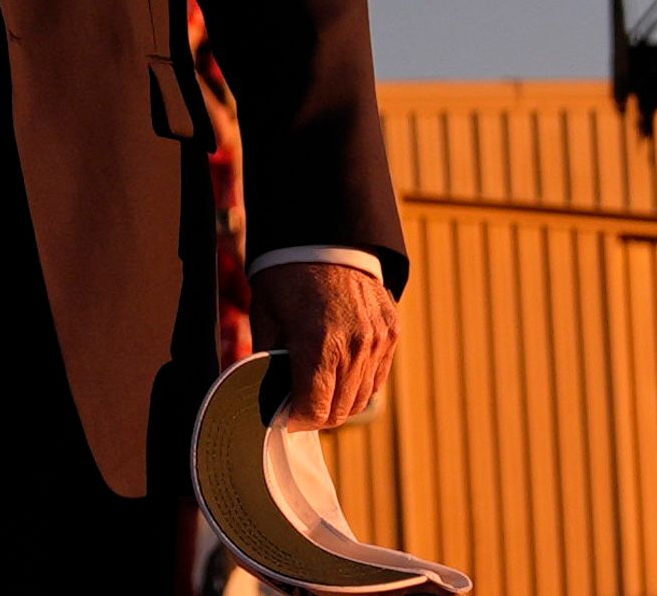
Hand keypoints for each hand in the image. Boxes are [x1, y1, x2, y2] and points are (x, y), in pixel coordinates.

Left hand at [248, 261, 396, 431]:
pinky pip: (377, 376)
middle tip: (299, 407)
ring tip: (320, 391)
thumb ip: (267, 364)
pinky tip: (341, 373)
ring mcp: (378, 338)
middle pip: (340, 410)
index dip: (297, 421)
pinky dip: (359, 383)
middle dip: (316, 416)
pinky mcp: (391, 330)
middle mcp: (355, 344)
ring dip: (339, 402)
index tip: (285, 417)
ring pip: (361, 398)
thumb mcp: (266, 319)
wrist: (324, 236)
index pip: (315, 410)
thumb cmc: (287, 277)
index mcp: (320, 343)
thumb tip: (266, 399)